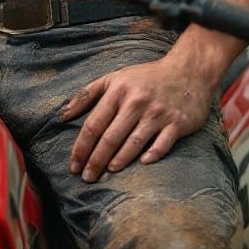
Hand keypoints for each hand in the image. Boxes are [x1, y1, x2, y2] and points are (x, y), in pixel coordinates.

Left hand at [59, 55, 214, 181]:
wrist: (187, 70)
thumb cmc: (145, 77)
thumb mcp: (114, 78)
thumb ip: (87, 94)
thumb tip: (62, 115)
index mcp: (118, 90)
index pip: (93, 124)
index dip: (81, 147)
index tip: (73, 165)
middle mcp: (136, 102)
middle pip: (110, 137)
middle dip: (95, 160)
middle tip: (86, 177)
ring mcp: (157, 113)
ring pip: (133, 143)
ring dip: (118, 161)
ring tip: (107, 172)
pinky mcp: (177, 123)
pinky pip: (162, 144)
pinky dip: (152, 155)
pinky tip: (142, 164)